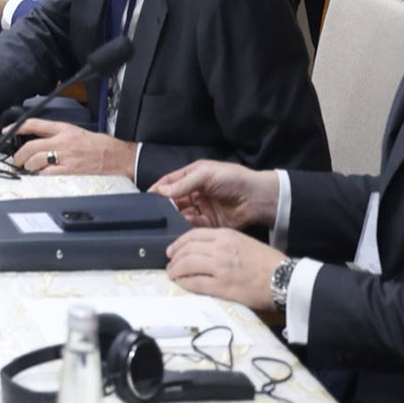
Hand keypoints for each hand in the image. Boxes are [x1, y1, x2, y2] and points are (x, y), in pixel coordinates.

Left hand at [11, 118, 137, 177]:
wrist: (119, 157)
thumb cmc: (100, 146)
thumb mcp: (78, 132)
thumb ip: (58, 135)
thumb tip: (39, 140)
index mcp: (65, 129)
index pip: (35, 124)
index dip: (17, 127)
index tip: (7, 131)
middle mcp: (63, 142)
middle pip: (31, 146)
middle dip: (19, 155)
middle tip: (17, 160)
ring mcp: (66, 157)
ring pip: (36, 161)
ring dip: (28, 166)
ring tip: (29, 169)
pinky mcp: (70, 171)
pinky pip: (47, 174)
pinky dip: (40, 176)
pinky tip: (41, 176)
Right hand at [148, 159, 279, 229]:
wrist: (258, 197)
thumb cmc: (233, 178)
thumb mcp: (206, 175)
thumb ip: (183, 183)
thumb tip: (160, 192)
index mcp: (192, 177)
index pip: (169, 183)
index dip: (157, 189)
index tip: (145, 199)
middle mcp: (194, 193)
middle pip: (173, 200)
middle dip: (164, 206)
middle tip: (153, 214)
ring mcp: (202, 209)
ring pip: (181, 214)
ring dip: (174, 218)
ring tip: (166, 223)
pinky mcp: (210, 223)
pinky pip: (194, 226)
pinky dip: (187, 227)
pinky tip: (181, 227)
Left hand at [165, 229, 286, 311]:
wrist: (285, 279)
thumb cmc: (268, 262)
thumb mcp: (244, 242)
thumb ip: (223, 243)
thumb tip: (203, 250)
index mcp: (226, 236)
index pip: (193, 236)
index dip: (178, 243)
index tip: (172, 250)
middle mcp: (220, 249)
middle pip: (187, 250)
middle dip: (174, 258)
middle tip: (170, 264)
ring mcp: (220, 268)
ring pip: (187, 265)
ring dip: (176, 271)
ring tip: (172, 275)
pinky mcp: (222, 286)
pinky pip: (196, 283)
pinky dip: (185, 283)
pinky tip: (182, 284)